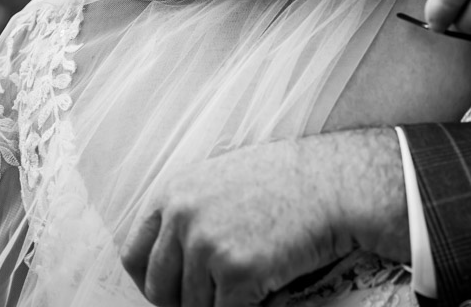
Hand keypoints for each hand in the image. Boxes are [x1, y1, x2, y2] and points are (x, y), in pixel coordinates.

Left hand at [121, 131, 407, 306]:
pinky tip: (267, 289)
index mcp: (174, 193)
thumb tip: (172, 256)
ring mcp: (208, 245)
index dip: (150, 282)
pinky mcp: (237, 271)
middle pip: (159, 289)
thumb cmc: (289, 179)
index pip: (134, 255)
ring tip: (251, 284)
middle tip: (214, 299)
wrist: (336, 182)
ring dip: (220, 304)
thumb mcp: (224, 177)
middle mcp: (183, 217)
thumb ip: (190, 210)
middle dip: (182, 303)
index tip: (170, 293)